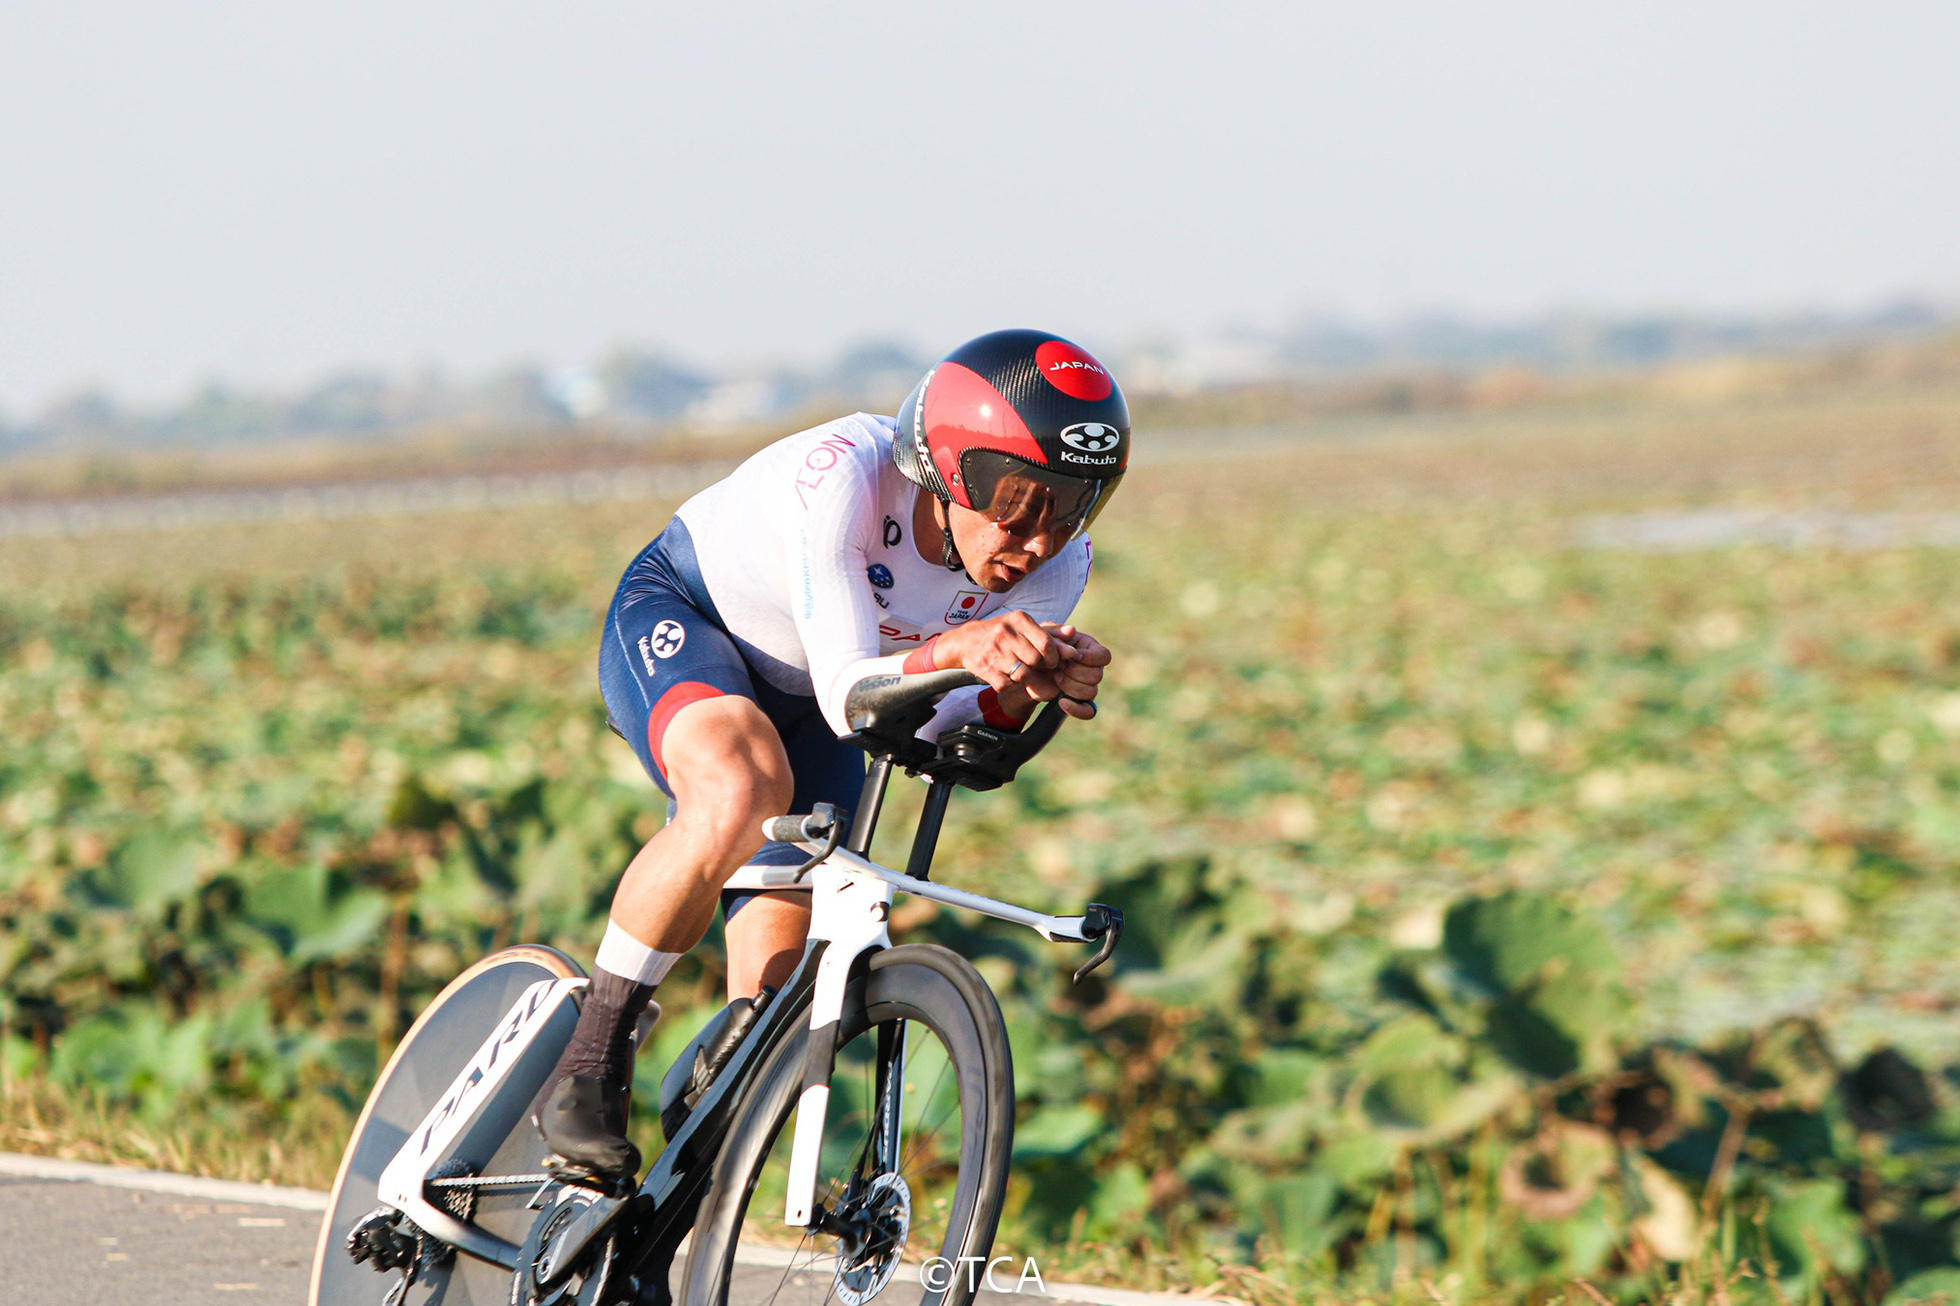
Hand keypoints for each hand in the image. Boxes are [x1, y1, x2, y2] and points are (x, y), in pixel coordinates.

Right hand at [933, 609, 1072, 695]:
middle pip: (1036, 661)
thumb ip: (1052, 633)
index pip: (1047, 644)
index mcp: (1019, 619)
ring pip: (1023, 675)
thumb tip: (1073, 632)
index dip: (1054, 658)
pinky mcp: (984, 668)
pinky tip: (1007, 676)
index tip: (1052, 662)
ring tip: (1021, 672)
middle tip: (1036, 668)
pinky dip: (1011, 685)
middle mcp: (1005, 632)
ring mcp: (993, 650)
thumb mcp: (1026, 628)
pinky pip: (1007, 685)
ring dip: (1026, 678)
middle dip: (1039, 668)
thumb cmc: (1005, 634)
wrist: (968, 641)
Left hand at [1041, 624, 1109, 720]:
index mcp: (1090, 648)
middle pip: (1098, 676)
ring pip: (1092, 692)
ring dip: (1071, 686)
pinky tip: (1062, 702)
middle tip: (1057, 667)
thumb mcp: (1043, 635)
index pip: (1104, 656)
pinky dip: (1076, 709)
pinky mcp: (1079, 700)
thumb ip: (1056, 633)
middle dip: (1074, 672)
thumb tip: (1072, 630)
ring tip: (1056, 677)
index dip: (1090, 658)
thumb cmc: (1038, 647)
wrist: (1026, 669)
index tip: (1073, 656)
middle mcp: (1093, 667)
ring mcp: (1087, 685)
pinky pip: (1089, 711)